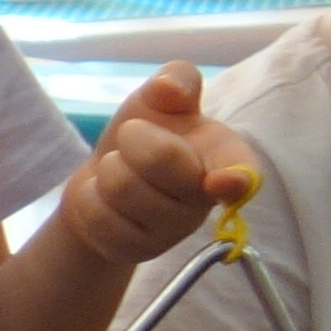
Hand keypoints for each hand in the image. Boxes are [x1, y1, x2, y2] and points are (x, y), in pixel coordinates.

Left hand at [58, 66, 259, 267]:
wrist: (104, 177)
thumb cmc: (146, 133)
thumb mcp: (161, 98)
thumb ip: (176, 79)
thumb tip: (169, 88)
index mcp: (224, 156)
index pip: (242, 170)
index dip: (235, 177)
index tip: (223, 181)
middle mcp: (205, 198)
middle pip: (159, 161)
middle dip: (133, 139)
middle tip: (133, 139)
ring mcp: (173, 231)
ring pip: (122, 188)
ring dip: (108, 170)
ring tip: (120, 170)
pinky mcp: (137, 251)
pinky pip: (98, 218)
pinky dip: (89, 198)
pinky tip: (104, 199)